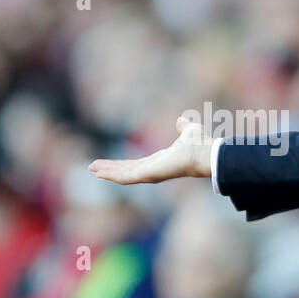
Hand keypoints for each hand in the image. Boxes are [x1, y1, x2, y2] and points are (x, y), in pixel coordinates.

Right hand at [88, 115, 211, 184]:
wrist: (206, 153)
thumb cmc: (201, 145)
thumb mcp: (189, 131)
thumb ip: (183, 127)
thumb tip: (182, 120)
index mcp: (160, 161)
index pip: (135, 164)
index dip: (121, 163)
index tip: (108, 163)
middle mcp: (153, 169)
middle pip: (126, 171)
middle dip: (109, 169)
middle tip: (93, 168)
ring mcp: (150, 174)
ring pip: (123, 175)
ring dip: (107, 172)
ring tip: (92, 169)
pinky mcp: (149, 175)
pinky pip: (126, 177)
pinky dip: (112, 175)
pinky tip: (100, 173)